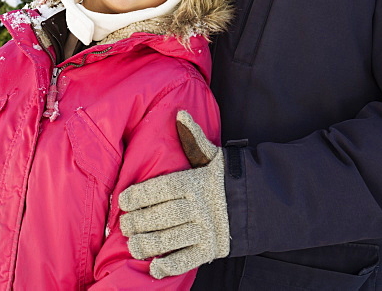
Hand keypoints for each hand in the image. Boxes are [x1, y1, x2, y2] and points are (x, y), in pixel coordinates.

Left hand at [118, 110, 229, 278]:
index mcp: (197, 182)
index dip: (140, 195)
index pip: (163, 188)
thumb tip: (180, 114)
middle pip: (163, 215)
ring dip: (147, 243)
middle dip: (138, 221)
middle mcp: (200, 207)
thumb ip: (194, 138)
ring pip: (170, 239)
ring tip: (132, 243)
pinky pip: (187, 260)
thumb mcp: (212, 156)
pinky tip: (154, 267)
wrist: (258, 204)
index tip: (123, 200)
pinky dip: (170, 266)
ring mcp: (206, 230)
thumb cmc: (226, 178)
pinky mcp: (211, 250)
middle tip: (123, 224)